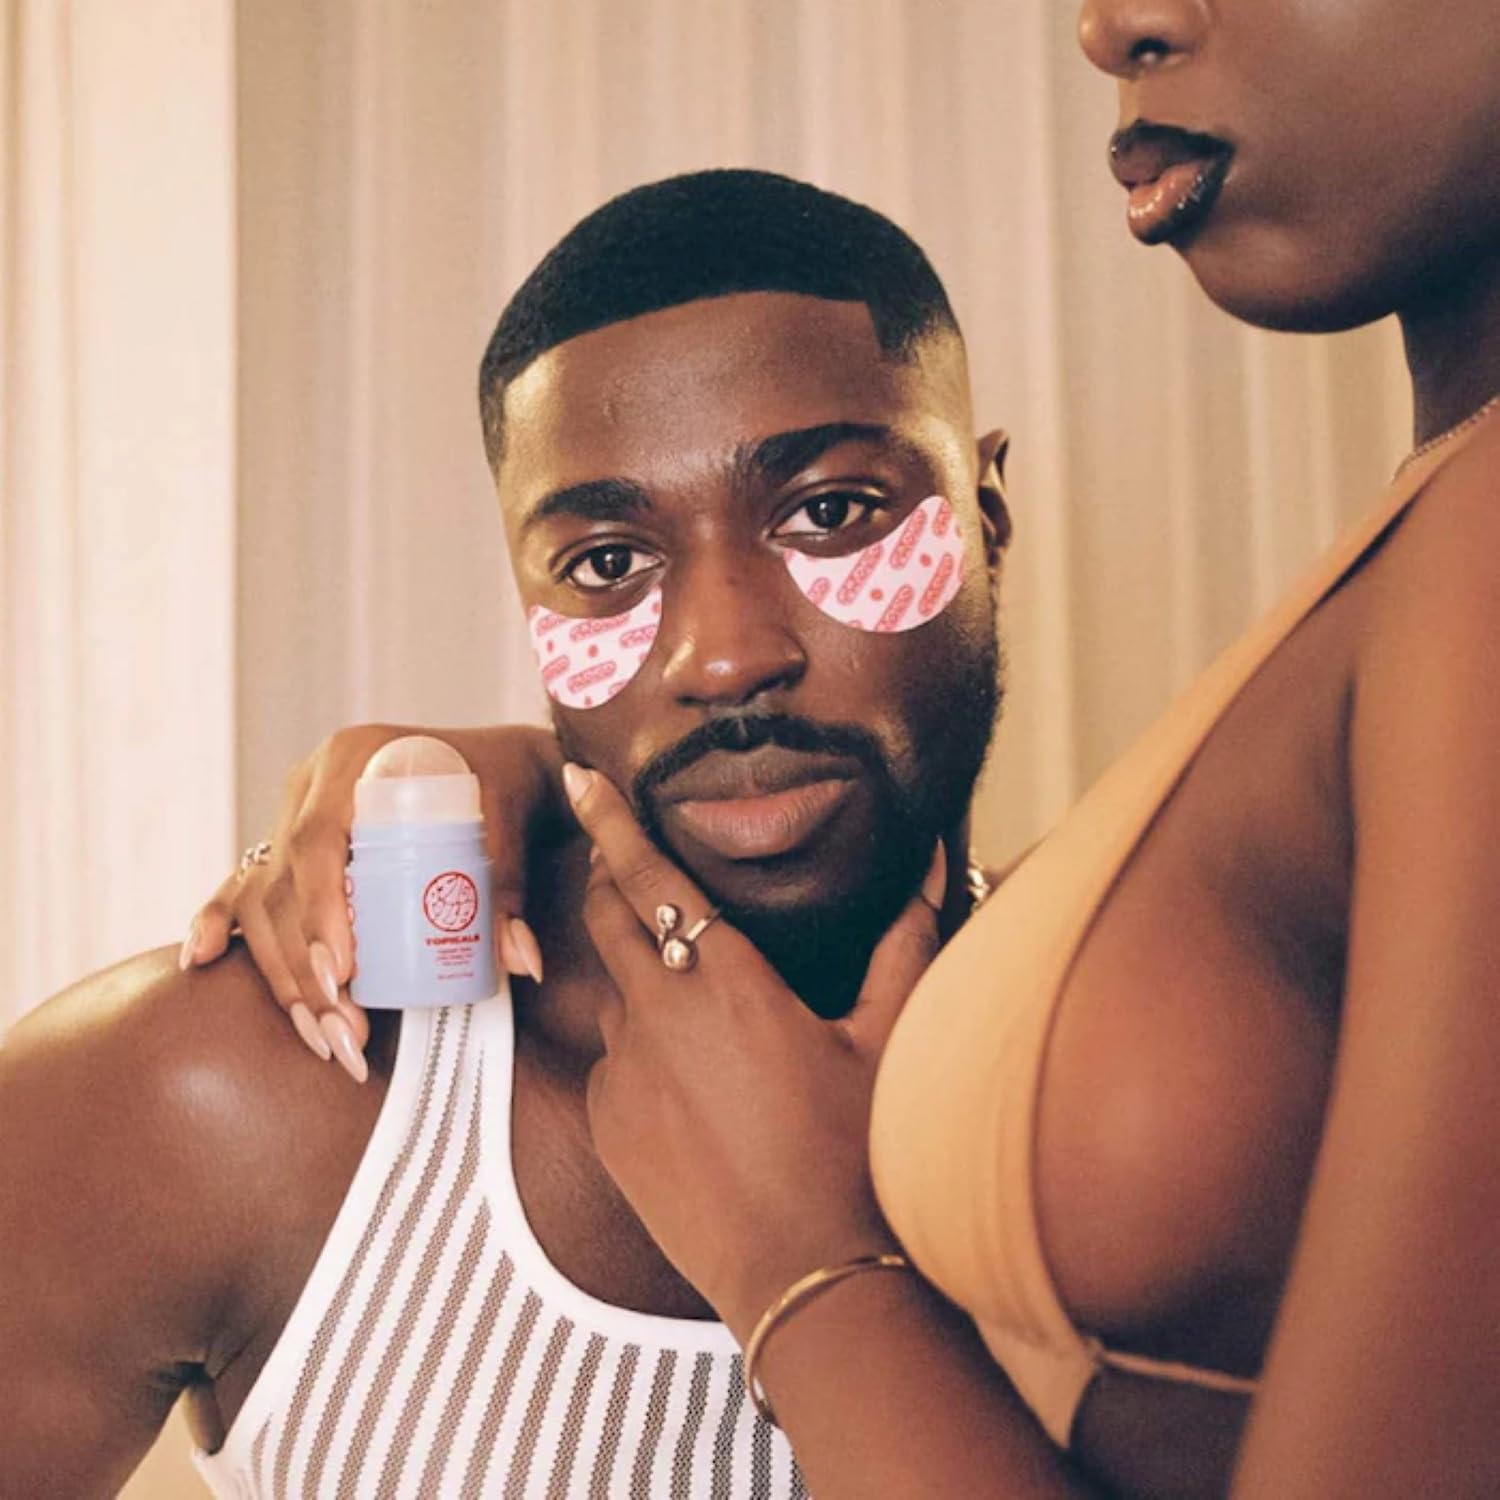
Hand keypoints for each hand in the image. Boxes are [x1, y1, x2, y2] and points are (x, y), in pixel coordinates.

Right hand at [181, 724, 566, 1078]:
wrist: (500, 765)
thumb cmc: (504, 783)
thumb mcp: (513, 819)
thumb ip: (510, 885)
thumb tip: (521, 962)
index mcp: (355, 757)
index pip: (318, 840)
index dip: (320, 910)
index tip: (341, 972)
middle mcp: (311, 785)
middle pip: (285, 883)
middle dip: (305, 966)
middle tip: (342, 1030)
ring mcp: (292, 814)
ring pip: (263, 901)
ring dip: (284, 974)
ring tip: (323, 1037)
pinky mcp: (287, 844)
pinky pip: (243, 886)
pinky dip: (218, 923)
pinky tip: (198, 961)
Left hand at [564, 762, 943, 1339]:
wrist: (808, 1275)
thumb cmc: (858, 1151)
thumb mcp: (888, 1040)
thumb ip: (904, 942)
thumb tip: (934, 867)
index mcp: (725, 979)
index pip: (649, 878)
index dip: (612, 823)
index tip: (581, 779)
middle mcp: (658, 1015)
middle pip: (607, 919)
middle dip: (607, 879)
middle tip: (619, 857)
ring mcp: (621, 1074)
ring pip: (611, 994)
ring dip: (633, 972)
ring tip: (680, 990)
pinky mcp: (605, 1126)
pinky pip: (609, 1063)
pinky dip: (637, 1051)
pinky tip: (689, 1083)